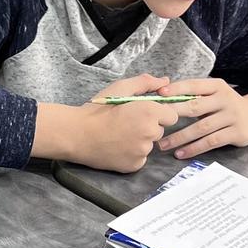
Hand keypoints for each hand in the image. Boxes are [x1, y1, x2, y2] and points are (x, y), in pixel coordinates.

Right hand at [56, 74, 178, 172]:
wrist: (76, 135)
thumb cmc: (97, 110)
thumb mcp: (119, 88)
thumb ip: (145, 83)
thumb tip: (165, 81)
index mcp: (149, 112)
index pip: (171, 115)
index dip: (157, 113)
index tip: (141, 113)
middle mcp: (150, 133)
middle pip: (160, 130)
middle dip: (148, 126)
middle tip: (126, 123)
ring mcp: (143, 151)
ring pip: (149, 145)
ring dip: (139, 140)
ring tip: (118, 135)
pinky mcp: (134, 165)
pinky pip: (140, 158)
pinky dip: (132, 154)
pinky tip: (117, 147)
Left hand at [156, 79, 247, 158]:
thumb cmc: (227, 106)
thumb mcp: (216, 94)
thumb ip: (195, 95)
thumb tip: (163, 94)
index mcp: (216, 86)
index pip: (194, 85)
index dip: (176, 89)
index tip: (159, 93)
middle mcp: (224, 99)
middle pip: (195, 106)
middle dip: (173, 113)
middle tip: (154, 121)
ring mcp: (231, 117)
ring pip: (201, 127)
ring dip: (180, 137)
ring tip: (162, 144)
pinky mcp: (236, 133)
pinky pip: (211, 142)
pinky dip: (194, 148)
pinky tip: (180, 153)